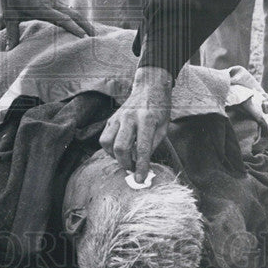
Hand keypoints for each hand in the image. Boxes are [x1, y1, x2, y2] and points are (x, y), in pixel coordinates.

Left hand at [0, 0, 94, 48]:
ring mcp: (53, 0)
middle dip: (86, 25)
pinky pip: (67, 9)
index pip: (62, 19)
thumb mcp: (9, 15)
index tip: (84, 36)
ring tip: (90, 32)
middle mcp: (51, 3)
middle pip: (74, 14)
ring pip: (72, 11)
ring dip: (82, 21)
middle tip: (95, 37)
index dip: (73, 28)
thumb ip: (12, 33)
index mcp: (42, 8)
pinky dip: (74, 17)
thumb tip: (9, 50)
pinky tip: (77, 23)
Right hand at [99, 67, 172, 181]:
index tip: (140, 180)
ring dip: (115, 156)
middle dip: (125, 163)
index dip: (141, 166)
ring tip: (125, 158)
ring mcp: (118, 116)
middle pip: (120, 147)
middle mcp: (130, 117)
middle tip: (132, 168)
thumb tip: (143, 166)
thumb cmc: (159, 110)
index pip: (142, 148)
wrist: (149, 88)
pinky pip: (104, 137)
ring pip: (107, 143)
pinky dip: (109, 148)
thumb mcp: (163, 128)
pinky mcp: (111, 118)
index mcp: (147, 119)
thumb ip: (152, 145)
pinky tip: (119, 150)